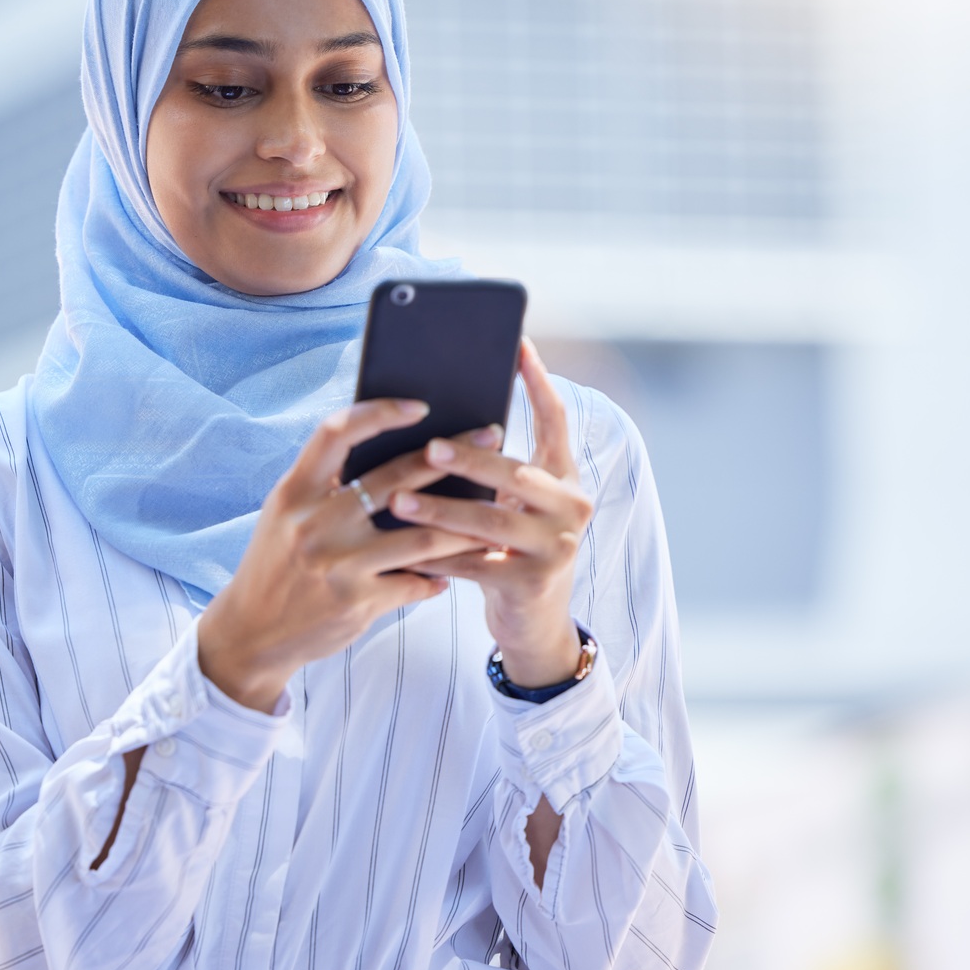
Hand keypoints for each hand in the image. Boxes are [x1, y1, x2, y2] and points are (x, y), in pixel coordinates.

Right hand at [198, 398, 486, 710]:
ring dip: (464, 527)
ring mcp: (338, 564)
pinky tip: (451, 573)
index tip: (420, 406)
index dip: (379, 413)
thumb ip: (325, 486)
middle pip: (396, 478)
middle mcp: (314, 523)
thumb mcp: (286, 515)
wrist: (251, 633)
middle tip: (491, 438)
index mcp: (294, 492)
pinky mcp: (357, 602)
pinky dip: (437, 577)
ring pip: (422, 537)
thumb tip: (391, 450)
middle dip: (452, 455)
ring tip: (493, 516)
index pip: (337, 433)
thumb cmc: (277, 564)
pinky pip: (415, 583)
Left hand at [388, 340, 595, 687]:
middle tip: (428, 446)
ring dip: (441, 510)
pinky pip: (475, 565)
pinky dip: (435, 557)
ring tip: (399, 500)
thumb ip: (492, 469)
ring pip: (490, 521)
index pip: (555, 420)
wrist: (536, 626)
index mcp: (564, 477)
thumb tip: (435, 422)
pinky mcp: (533, 583)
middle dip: (470, 459)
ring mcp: (556, 546)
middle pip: (517, 472)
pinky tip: (402, 551)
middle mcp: (570, 506)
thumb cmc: (510, 550)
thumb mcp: (512, 505)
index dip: (538, 381)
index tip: (517, 344)